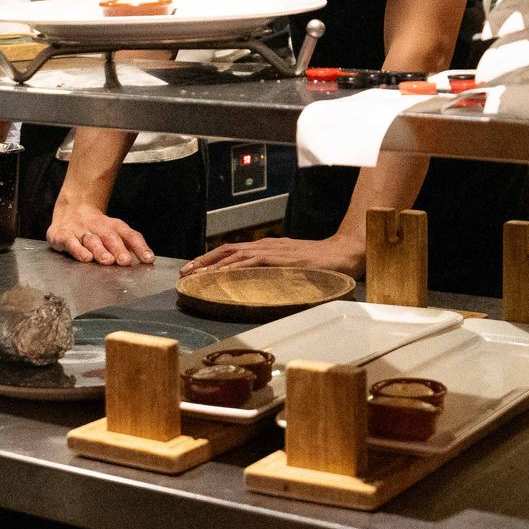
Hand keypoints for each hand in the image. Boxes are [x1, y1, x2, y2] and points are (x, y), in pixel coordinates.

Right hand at [48, 198, 154, 266]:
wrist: (71, 210)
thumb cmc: (97, 228)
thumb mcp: (114, 233)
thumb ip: (128, 246)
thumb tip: (147, 259)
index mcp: (114, 226)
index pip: (130, 235)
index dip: (140, 247)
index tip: (148, 259)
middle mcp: (98, 226)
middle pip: (110, 237)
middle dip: (118, 249)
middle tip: (125, 261)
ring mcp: (80, 230)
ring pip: (92, 240)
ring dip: (100, 250)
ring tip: (107, 260)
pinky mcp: (63, 235)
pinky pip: (71, 242)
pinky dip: (78, 250)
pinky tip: (85, 258)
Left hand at [180, 234, 364, 277]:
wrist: (343, 254)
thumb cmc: (321, 263)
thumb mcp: (292, 265)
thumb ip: (276, 270)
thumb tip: (258, 283)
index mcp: (267, 247)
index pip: (233, 250)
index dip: (211, 258)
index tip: (194, 269)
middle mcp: (266, 246)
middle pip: (228, 250)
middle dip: (204, 261)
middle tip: (186, 273)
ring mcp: (273, 251)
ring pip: (236, 255)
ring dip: (214, 265)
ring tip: (197, 275)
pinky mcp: (281, 259)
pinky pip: (253, 262)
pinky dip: (235, 268)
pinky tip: (223, 275)